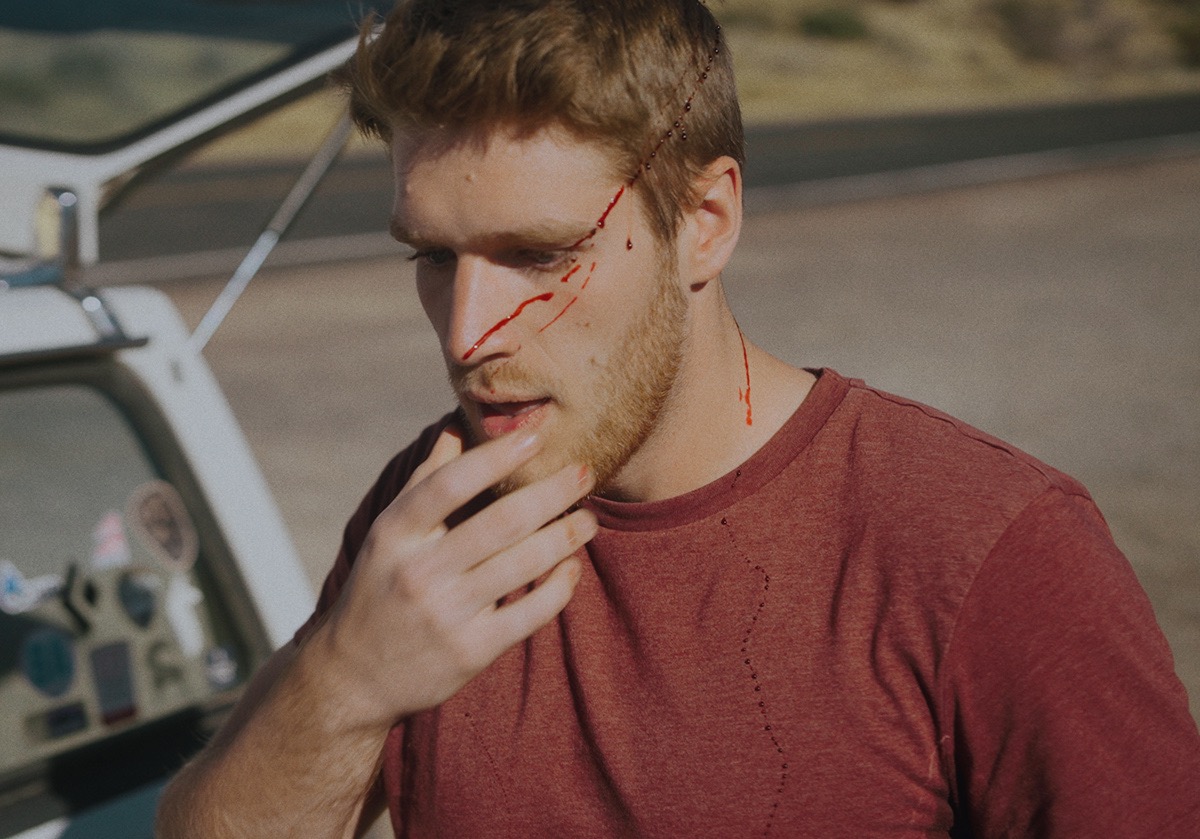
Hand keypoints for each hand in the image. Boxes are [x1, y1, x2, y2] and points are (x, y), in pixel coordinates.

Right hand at [309, 426, 595, 727]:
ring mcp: (446, 615)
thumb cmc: (381, 587)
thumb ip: (425, 481)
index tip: (535, 435)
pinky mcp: (472, 651)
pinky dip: (560, 585)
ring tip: (589, 519)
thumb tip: (457, 423)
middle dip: (551, 492)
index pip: (449, 484)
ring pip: (523, 564)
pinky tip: (572, 566)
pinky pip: (530, 613)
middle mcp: (418, 572)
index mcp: (394, 534)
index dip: (495, 456)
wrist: (354, 676)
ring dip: (566, 535)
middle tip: (584, 472)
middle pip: (500, 522)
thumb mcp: (387, 533)